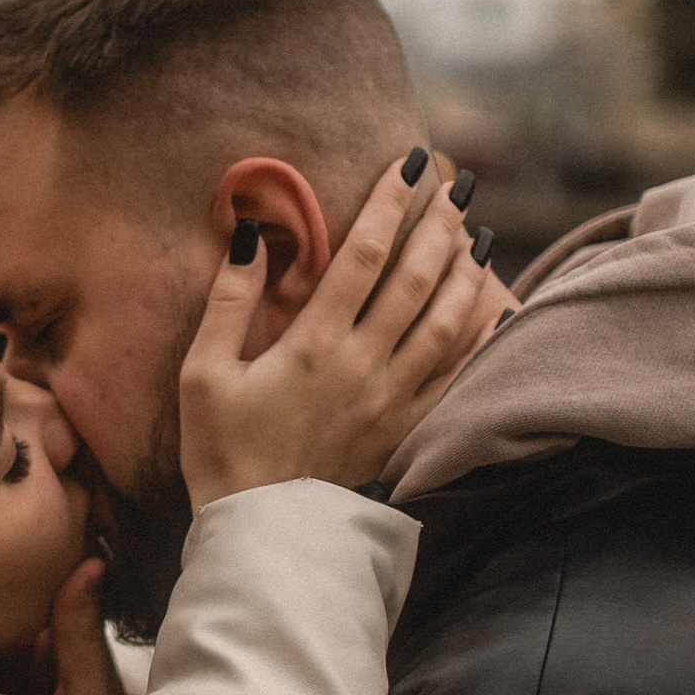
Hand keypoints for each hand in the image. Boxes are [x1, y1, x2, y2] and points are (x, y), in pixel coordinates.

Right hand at [179, 157, 489, 504]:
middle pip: (415, 279)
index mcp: (312, 345)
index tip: (406, 164)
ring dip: (466, 274)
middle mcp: (361, 366)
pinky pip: (453, 376)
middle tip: (458, 186)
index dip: (388, 203)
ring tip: (480, 235)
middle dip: (440, 226)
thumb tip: (252, 235)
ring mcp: (389, 399)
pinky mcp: (401, 429)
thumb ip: (228, 300)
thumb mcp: (203, 372)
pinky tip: (491, 309)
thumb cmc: (221, 449)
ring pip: (444, 323)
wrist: (259, 530)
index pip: (362, 255)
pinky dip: (477, 338)